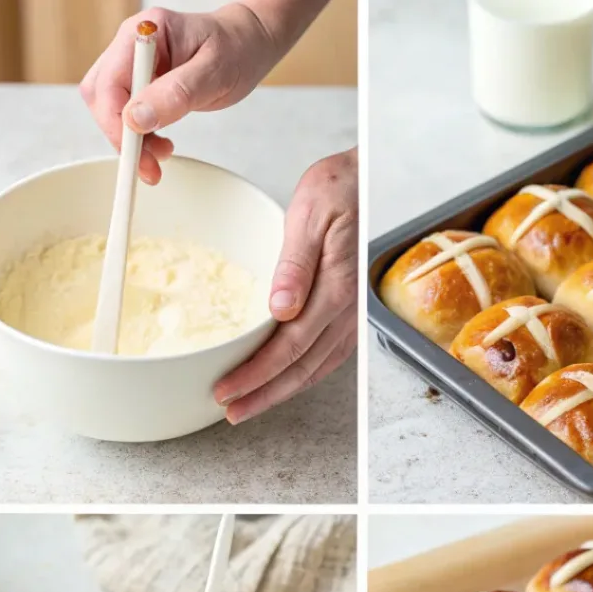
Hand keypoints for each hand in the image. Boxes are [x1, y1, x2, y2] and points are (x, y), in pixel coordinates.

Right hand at [80, 5, 277, 183]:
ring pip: (110, 108)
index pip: (111, 82)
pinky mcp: (142, 83)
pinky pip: (126, 113)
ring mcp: (134, 64)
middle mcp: (132, 45)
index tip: (137, 153)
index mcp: (146, 33)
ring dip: (130, 140)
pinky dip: (139, 136)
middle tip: (149, 165)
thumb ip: (175, 94)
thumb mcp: (213, 73)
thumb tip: (136, 119)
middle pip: (101, 96)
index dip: (117, 123)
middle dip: (121, 136)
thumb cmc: (235, 50)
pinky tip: (159, 145)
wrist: (244, 45)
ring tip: (161, 155)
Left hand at [214, 148, 358, 423]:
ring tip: (249, 406)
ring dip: (281, 392)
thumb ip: (295, 263)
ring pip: (315, 369)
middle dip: (264, 395)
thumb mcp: (310, 213)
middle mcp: (347, 310)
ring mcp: (350, 316)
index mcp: (335, 288)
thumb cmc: (337, 188)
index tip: (227, 390)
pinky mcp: (349, 314)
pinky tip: (283, 382)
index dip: (257, 374)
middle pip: (302, 368)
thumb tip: (281, 308)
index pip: (290, 346)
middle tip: (232, 413)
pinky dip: (302, 376)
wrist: (365, 178)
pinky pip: (326, 357)